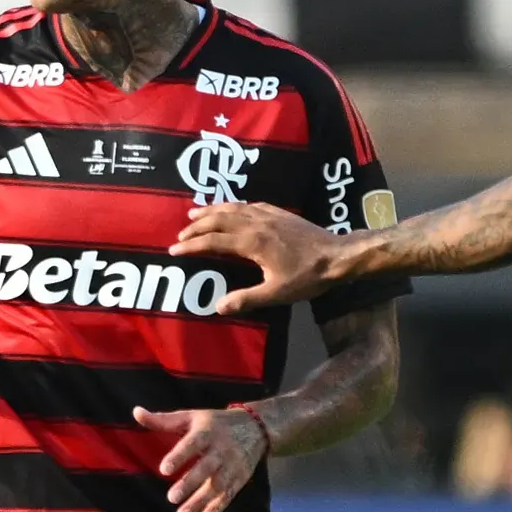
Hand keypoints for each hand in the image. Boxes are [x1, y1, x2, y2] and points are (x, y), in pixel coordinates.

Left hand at [134, 403, 267, 511]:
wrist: (257, 427)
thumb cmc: (215, 422)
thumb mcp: (191, 416)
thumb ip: (163, 420)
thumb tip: (136, 412)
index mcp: (208, 431)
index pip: (193, 443)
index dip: (179, 456)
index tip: (164, 469)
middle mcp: (222, 449)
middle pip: (206, 468)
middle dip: (190, 483)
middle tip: (172, 498)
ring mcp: (233, 465)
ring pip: (217, 485)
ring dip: (200, 501)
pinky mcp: (240, 478)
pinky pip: (229, 495)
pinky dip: (217, 509)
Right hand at [168, 199, 334, 314]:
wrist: (336, 256)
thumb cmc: (307, 277)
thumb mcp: (276, 293)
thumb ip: (247, 299)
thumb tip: (218, 306)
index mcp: (252, 243)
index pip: (213, 241)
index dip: (192, 245)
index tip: (174, 249)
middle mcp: (256, 224)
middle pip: (219, 220)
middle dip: (197, 226)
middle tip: (180, 234)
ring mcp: (268, 215)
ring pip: (233, 208)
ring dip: (211, 210)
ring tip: (195, 213)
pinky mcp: (279, 213)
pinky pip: (249, 205)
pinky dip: (234, 206)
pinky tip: (232, 208)